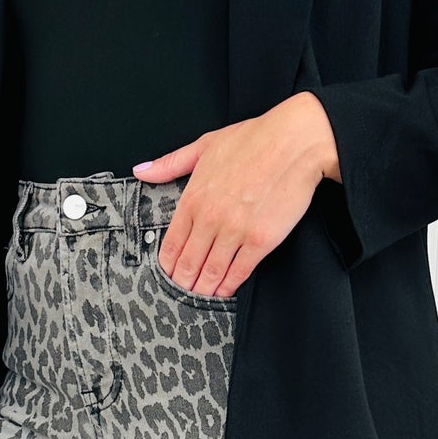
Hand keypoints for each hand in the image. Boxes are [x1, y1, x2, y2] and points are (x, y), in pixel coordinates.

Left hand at [132, 92, 340, 298]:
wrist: (295, 141)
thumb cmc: (254, 140)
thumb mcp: (205, 145)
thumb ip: (170, 163)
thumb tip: (142, 172)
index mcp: (194, 197)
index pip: (171, 243)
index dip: (167, 265)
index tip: (167, 275)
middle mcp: (210, 218)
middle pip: (188, 263)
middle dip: (182, 283)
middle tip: (180, 295)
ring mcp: (235, 231)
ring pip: (211, 272)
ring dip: (202, 290)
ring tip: (198, 298)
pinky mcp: (260, 241)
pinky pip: (239, 272)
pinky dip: (229, 286)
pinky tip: (224, 292)